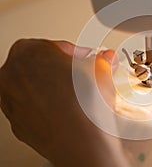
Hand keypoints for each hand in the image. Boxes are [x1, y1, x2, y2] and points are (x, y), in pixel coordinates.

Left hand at [0, 39, 127, 166]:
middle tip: (83, 74)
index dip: (75, 52)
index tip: (86, 58)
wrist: (80, 141)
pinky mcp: (18, 123)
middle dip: (63, 69)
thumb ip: (101, 59)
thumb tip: (105, 59)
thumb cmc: (83, 103)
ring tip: (78, 95)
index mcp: (28, 52)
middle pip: (41, 65)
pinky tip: (69, 110)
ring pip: (36, 87)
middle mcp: (11, 76)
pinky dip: (49, 106)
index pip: (54, 45)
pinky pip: (34, 108)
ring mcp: (11, 102)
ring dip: (55, 87)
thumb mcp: (100, 69)